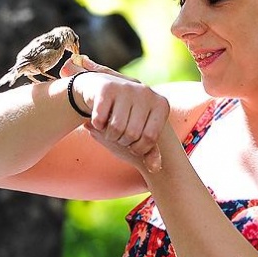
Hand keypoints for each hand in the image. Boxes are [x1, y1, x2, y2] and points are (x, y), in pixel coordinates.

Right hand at [60, 55, 165, 172]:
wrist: (102, 88)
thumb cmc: (126, 115)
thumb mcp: (141, 131)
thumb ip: (149, 149)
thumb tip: (155, 168)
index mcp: (161, 104)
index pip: (150, 139)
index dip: (138, 148)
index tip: (132, 144)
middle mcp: (146, 93)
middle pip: (132, 134)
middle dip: (121, 141)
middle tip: (119, 134)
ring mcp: (127, 88)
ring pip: (116, 128)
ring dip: (109, 135)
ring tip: (109, 127)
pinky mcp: (106, 88)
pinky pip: (100, 120)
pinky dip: (97, 124)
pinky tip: (100, 118)